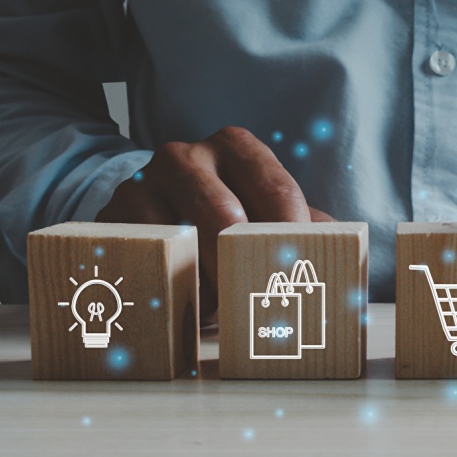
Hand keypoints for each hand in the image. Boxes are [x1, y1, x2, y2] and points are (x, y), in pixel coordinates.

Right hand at [97, 126, 334, 320]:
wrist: (149, 203)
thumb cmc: (225, 209)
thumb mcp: (263, 206)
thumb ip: (304, 225)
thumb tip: (346, 254)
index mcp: (236, 146)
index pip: (276, 190)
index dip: (292, 236)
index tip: (301, 273)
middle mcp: (185, 155)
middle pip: (223, 215)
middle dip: (244, 264)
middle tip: (262, 301)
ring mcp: (142, 184)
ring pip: (181, 244)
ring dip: (207, 286)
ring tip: (224, 309)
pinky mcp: (110, 218)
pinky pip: (146, 263)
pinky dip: (171, 292)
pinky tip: (187, 308)